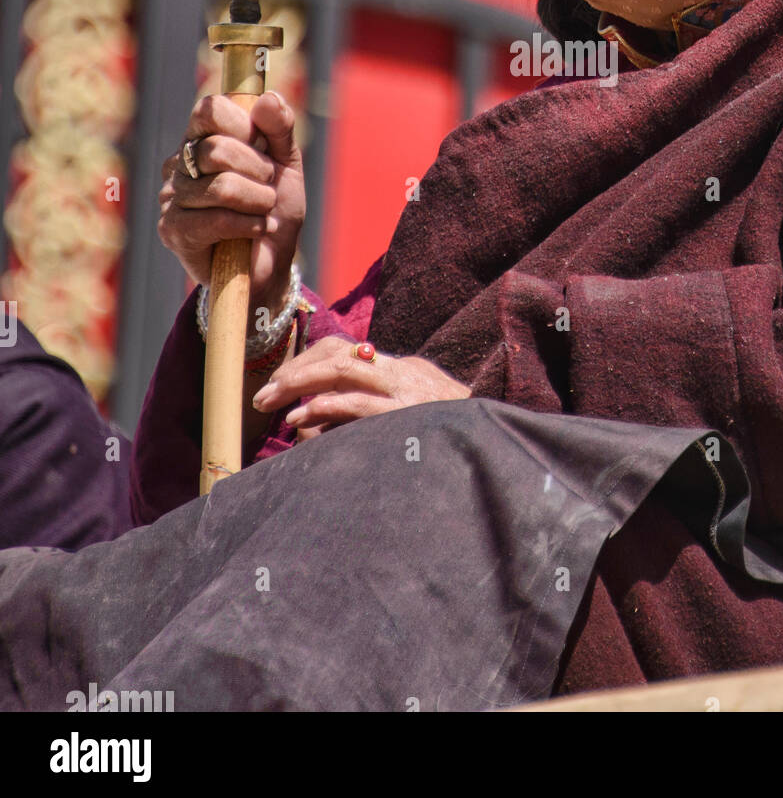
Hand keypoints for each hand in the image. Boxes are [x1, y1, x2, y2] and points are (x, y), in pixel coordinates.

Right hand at [157, 90, 304, 307]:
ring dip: (260, 202)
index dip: (243, 124)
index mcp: (203, 139)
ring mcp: (172, 198)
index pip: (209, 110)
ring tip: (264, 211)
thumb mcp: (287, 163)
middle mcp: (180, 165)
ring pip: (223, 188)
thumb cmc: (274, 208)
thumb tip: (269, 98)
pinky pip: (218, 220)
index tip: (264, 145)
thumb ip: (280, 129)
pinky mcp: (173, 231)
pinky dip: (251, 225)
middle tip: (269, 187)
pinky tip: (257, 230)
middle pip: (217, 150)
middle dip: (260, 170)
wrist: (272, 261)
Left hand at [251, 335, 470, 440]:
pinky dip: (323, 406)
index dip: (309, 362)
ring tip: (271, 400)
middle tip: (266, 393)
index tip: (284, 383)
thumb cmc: (456, 442)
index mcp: (406, 371)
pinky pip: (357, 402)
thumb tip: (324, 430)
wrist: (501, 447)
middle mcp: (404, 373)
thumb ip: (378, 417)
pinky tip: (300, 419)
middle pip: (339, 352)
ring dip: (299, 382)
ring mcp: (405, 391)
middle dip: (296, 370)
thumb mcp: (419, 418)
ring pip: (342, 368)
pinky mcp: (405, 414)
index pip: (347, 351)